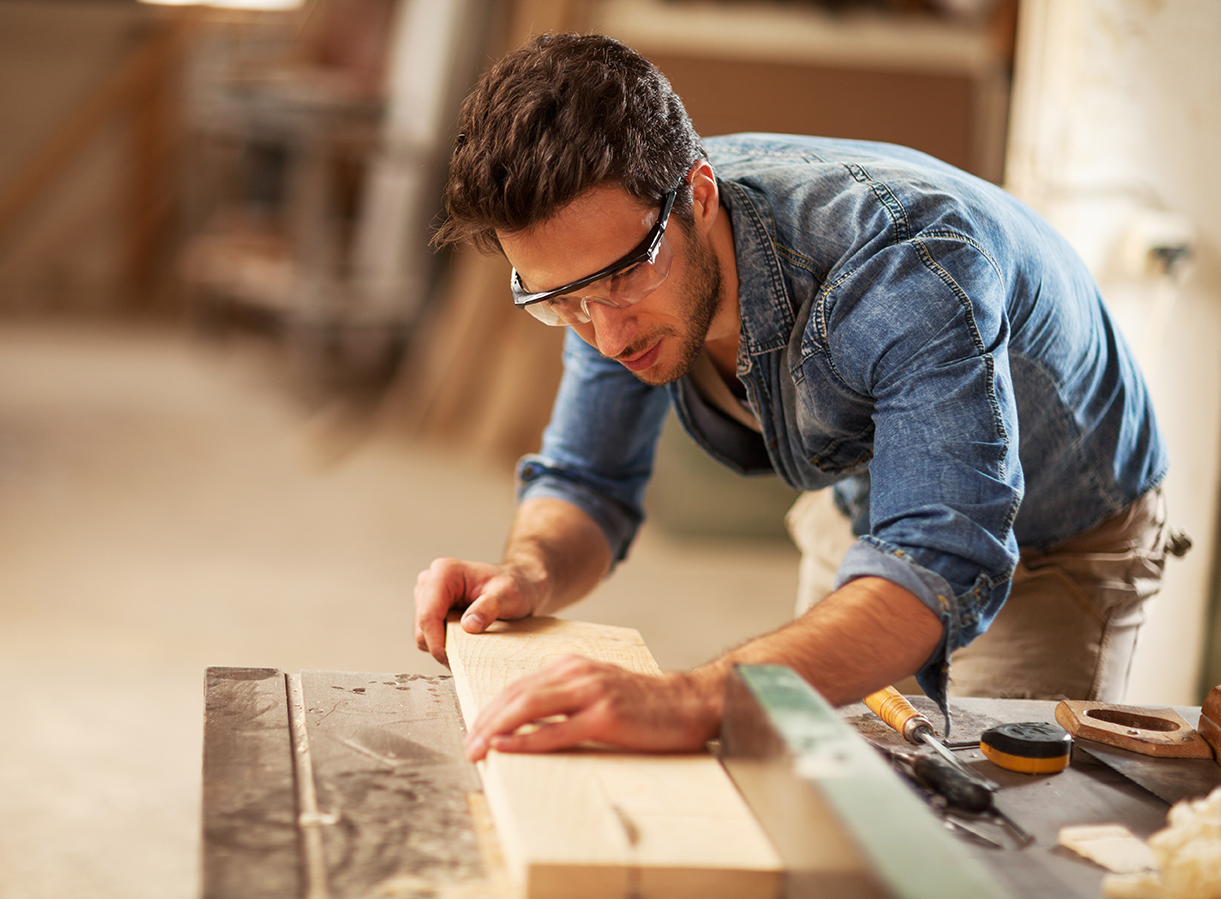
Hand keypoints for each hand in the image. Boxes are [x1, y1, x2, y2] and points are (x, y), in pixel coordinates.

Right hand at [413, 558, 539, 665]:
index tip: (454, 661)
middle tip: (468, 657)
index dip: (437, 642)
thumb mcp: (509, 596)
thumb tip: (469, 626)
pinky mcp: (431, 607)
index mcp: (445, 572)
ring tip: (469, 647)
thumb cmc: (515, 586)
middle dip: (441, 645)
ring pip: (422, 632)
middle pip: (422, 626)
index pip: (429, 615)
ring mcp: (428, 594)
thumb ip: (489, 608)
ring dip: (442, 645)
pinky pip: (428, 634)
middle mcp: (431, 580)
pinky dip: (443, 642)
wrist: (519, 584)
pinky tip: (463, 640)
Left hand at [463, 655, 723, 760]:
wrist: (689, 703)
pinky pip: (555, 730)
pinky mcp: (604, 717)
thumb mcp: (599, 690)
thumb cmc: (645, 705)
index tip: (474, 729)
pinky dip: (526, 739)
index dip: (491, 709)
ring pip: (528, 707)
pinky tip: (507, 747)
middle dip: (485, 720)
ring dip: (495, 730)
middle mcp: (577, 673)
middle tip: (467, 744)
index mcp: (572, 665)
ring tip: (477, 748)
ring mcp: (591, 693)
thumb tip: (529, 723)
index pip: (518, 685)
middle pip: (516, 694)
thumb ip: (566, 698)